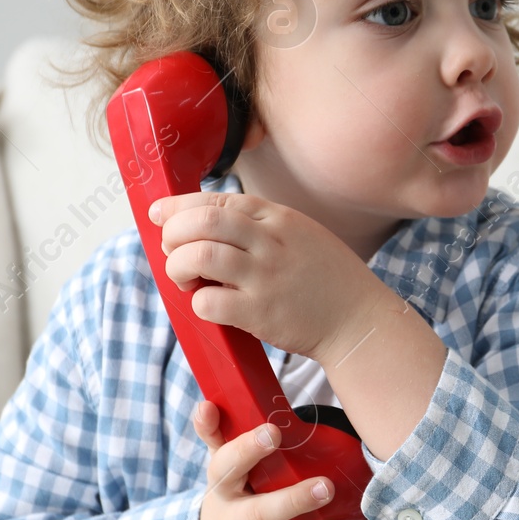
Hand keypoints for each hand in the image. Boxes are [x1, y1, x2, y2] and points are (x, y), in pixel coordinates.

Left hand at [151, 191, 382, 361]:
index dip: (179, 206)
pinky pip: (210, 301)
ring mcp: (266, 276)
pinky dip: (198, 302)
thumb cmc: (326, 280)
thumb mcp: (301, 235)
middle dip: (173, 235)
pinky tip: (208, 305)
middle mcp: (271, 242)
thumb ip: (260, 227)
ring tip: (185, 279)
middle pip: (203, 222)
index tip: (159, 215)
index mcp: (278, 218)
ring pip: (201, 256)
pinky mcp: (262, 313)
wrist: (359, 319)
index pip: (216, 200)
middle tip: (173, 252)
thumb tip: (206, 225)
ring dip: (179, 266)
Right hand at [193, 400, 342, 519]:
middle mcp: (223, 496)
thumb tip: (250, 397)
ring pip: (260, 514)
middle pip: (227, 471)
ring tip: (326, 489)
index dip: (207, 424)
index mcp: (221, 470)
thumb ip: (238, 437)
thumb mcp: (231, 472)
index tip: (210, 407)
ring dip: (294, 500)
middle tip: (274, 433)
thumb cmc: (235, 501)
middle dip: (248, 450)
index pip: (211, 440)